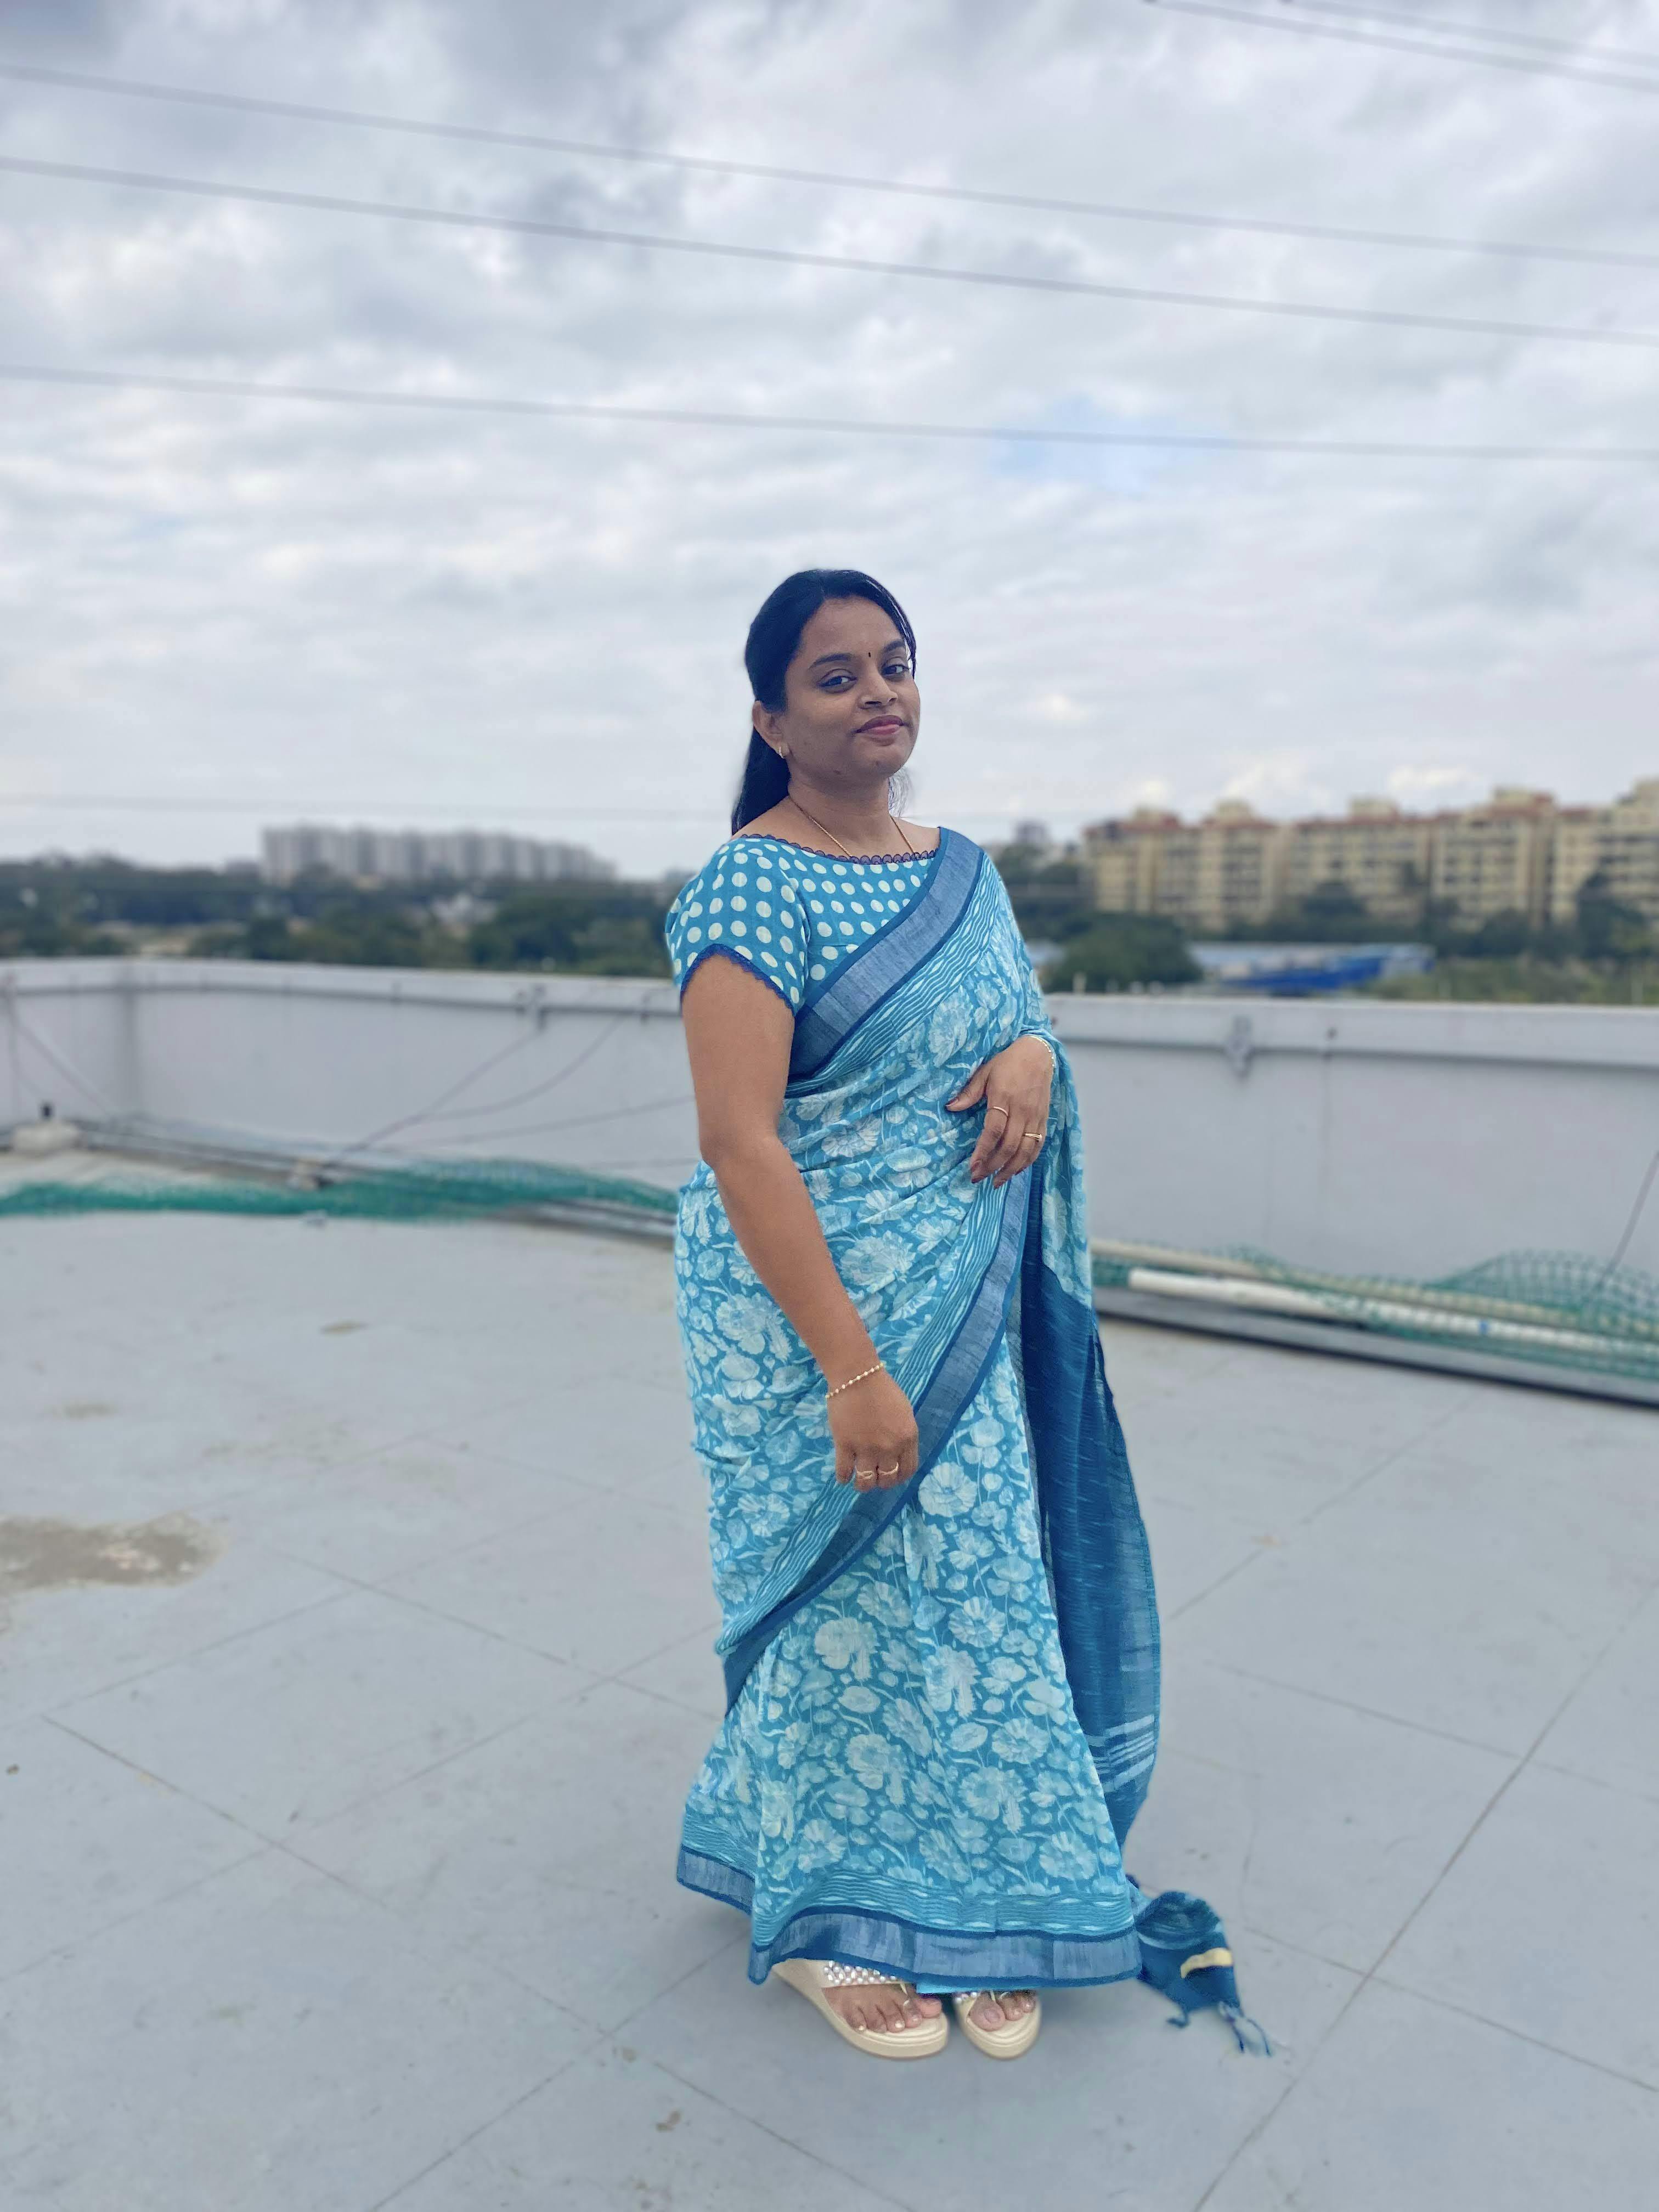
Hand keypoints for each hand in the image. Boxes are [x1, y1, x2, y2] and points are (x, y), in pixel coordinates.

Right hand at [829, 1369, 919, 1490]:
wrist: (857, 1376)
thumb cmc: (882, 1389)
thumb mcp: (904, 1412)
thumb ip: (903, 1434)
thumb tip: (898, 1453)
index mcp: (907, 1437)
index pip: (908, 1470)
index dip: (899, 1477)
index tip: (891, 1475)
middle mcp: (890, 1447)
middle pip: (888, 1479)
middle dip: (881, 1482)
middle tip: (874, 1478)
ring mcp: (867, 1448)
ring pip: (866, 1482)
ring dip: (863, 1486)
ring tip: (858, 1481)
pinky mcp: (845, 1445)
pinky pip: (844, 1472)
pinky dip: (843, 1478)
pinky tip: (843, 1477)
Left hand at [946, 1035, 1053, 1186]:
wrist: (1038, 1053)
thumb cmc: (1008, 1062)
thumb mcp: (985, 1071)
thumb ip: (970, 1092)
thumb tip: (950, 1107)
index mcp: (1004, 1098)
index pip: (994, 1131)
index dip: (982, 1151)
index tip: (972, 1166)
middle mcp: (1022, 1111)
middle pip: (1009, 1146)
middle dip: (992, 1166)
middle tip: (978, 1178)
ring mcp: (1035, 1117)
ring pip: (1025, 1151)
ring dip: (1011, 1170)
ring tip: (996, 1182)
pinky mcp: (1044, 1120)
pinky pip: (1037, 1146)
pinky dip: (1027, 1161)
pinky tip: (1016, 1171)